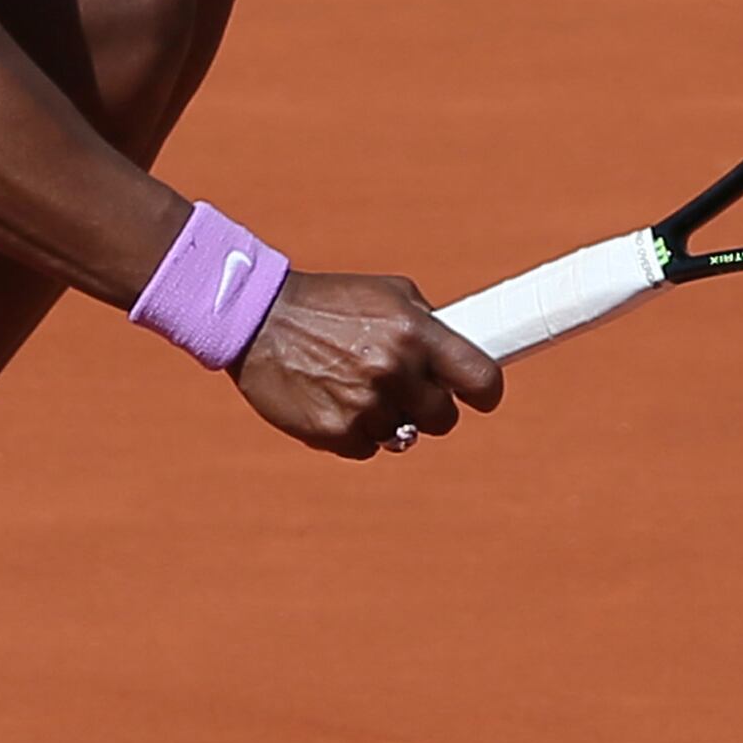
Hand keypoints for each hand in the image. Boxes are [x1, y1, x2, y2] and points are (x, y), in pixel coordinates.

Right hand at [231, 271, 506, 458]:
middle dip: (429, 407)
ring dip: (388, 418)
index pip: (482, 378)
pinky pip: (367, 447)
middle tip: (404, 389)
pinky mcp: (336, 432)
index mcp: (415, 332)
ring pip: (404, 436)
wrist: (256, 320)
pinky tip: (331, 399)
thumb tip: (464, 354)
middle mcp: (394, 370)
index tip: (480, 396)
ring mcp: (365, 405)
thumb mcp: (388, 295)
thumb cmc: (329, 303)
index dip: (485, 392)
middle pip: (444, 418)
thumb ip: (430, 326)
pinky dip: (355, 431)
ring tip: (354, 385)